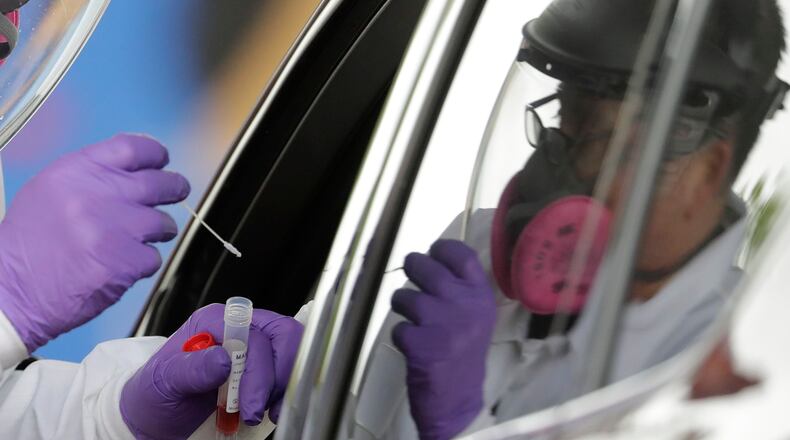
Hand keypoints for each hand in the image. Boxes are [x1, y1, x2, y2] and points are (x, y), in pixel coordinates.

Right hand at [0, 133, 189, 351]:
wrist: (10, 291)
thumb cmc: (29, 244)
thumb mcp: (51, 191)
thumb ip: (93, 176)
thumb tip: (136, 168)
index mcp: (76, 172)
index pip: (134, 148)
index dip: (156, 155)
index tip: (162, 162)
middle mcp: (97, 195)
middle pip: (160, 182)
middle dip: (174, 189)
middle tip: (176, 193)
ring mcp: (113, 229)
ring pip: (162, 222)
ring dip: (157, 232)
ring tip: (132, 240)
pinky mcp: (124, 263)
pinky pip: (153, 257)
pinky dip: (142, 264)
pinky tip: (118, 266)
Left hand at [120, 304, 303, 439]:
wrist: (157, 417)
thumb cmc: (156, 395)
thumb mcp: (164, 383)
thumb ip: (192, 369)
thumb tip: (223, 359)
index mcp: (215, 321)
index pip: (254, 335)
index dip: (258, 371)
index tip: (250, 405)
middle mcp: (240, 328)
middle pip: (283, 335)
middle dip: (278, 375)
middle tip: (258, 409)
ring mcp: (255, 347)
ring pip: (292, 350)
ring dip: (285, 383)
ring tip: (264, 412)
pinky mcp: (264, 366)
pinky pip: (290, 368)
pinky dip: (288, 390)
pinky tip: (272, 409)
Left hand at [392, 239, 496, 439]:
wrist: (458, 399)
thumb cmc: (464, 353)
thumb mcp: (476, 316)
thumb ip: (461, 288)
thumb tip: (433, 257)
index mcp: (480, 296)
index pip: (460, 255)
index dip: (441, 249)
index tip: (433, 253)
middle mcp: (464, 305)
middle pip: (425, 266)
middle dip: (412, 269)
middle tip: (412, 277)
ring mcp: (442, 323)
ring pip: (405, 296)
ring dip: (402, 305)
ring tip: (414, 319)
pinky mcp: (421, 344)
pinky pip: (398, 326)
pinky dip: (401, 335)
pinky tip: (414, 345)